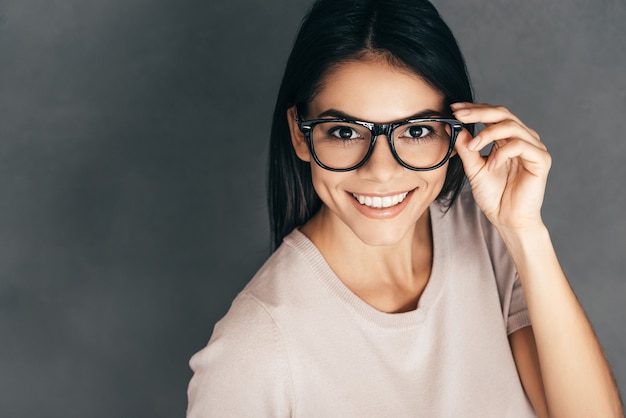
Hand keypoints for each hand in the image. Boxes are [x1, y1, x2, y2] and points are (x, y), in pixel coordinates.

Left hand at [451, 102, 551, 231]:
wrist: (507, 219)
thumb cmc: (493, 195)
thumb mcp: (474, 168)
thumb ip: (466, 148)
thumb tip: (453, 127)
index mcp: (507, 138)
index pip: (493, 115)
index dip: (474, 109)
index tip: (454, 109)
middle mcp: (522, 138)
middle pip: (503, 114)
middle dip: (479, 113)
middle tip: (460, 115)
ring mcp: (533, 148)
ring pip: (512, 126)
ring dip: (488, 134)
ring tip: (472, 147)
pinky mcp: (541, 160)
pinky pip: (521, 146)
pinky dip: (502, 153)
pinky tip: (491, 165)